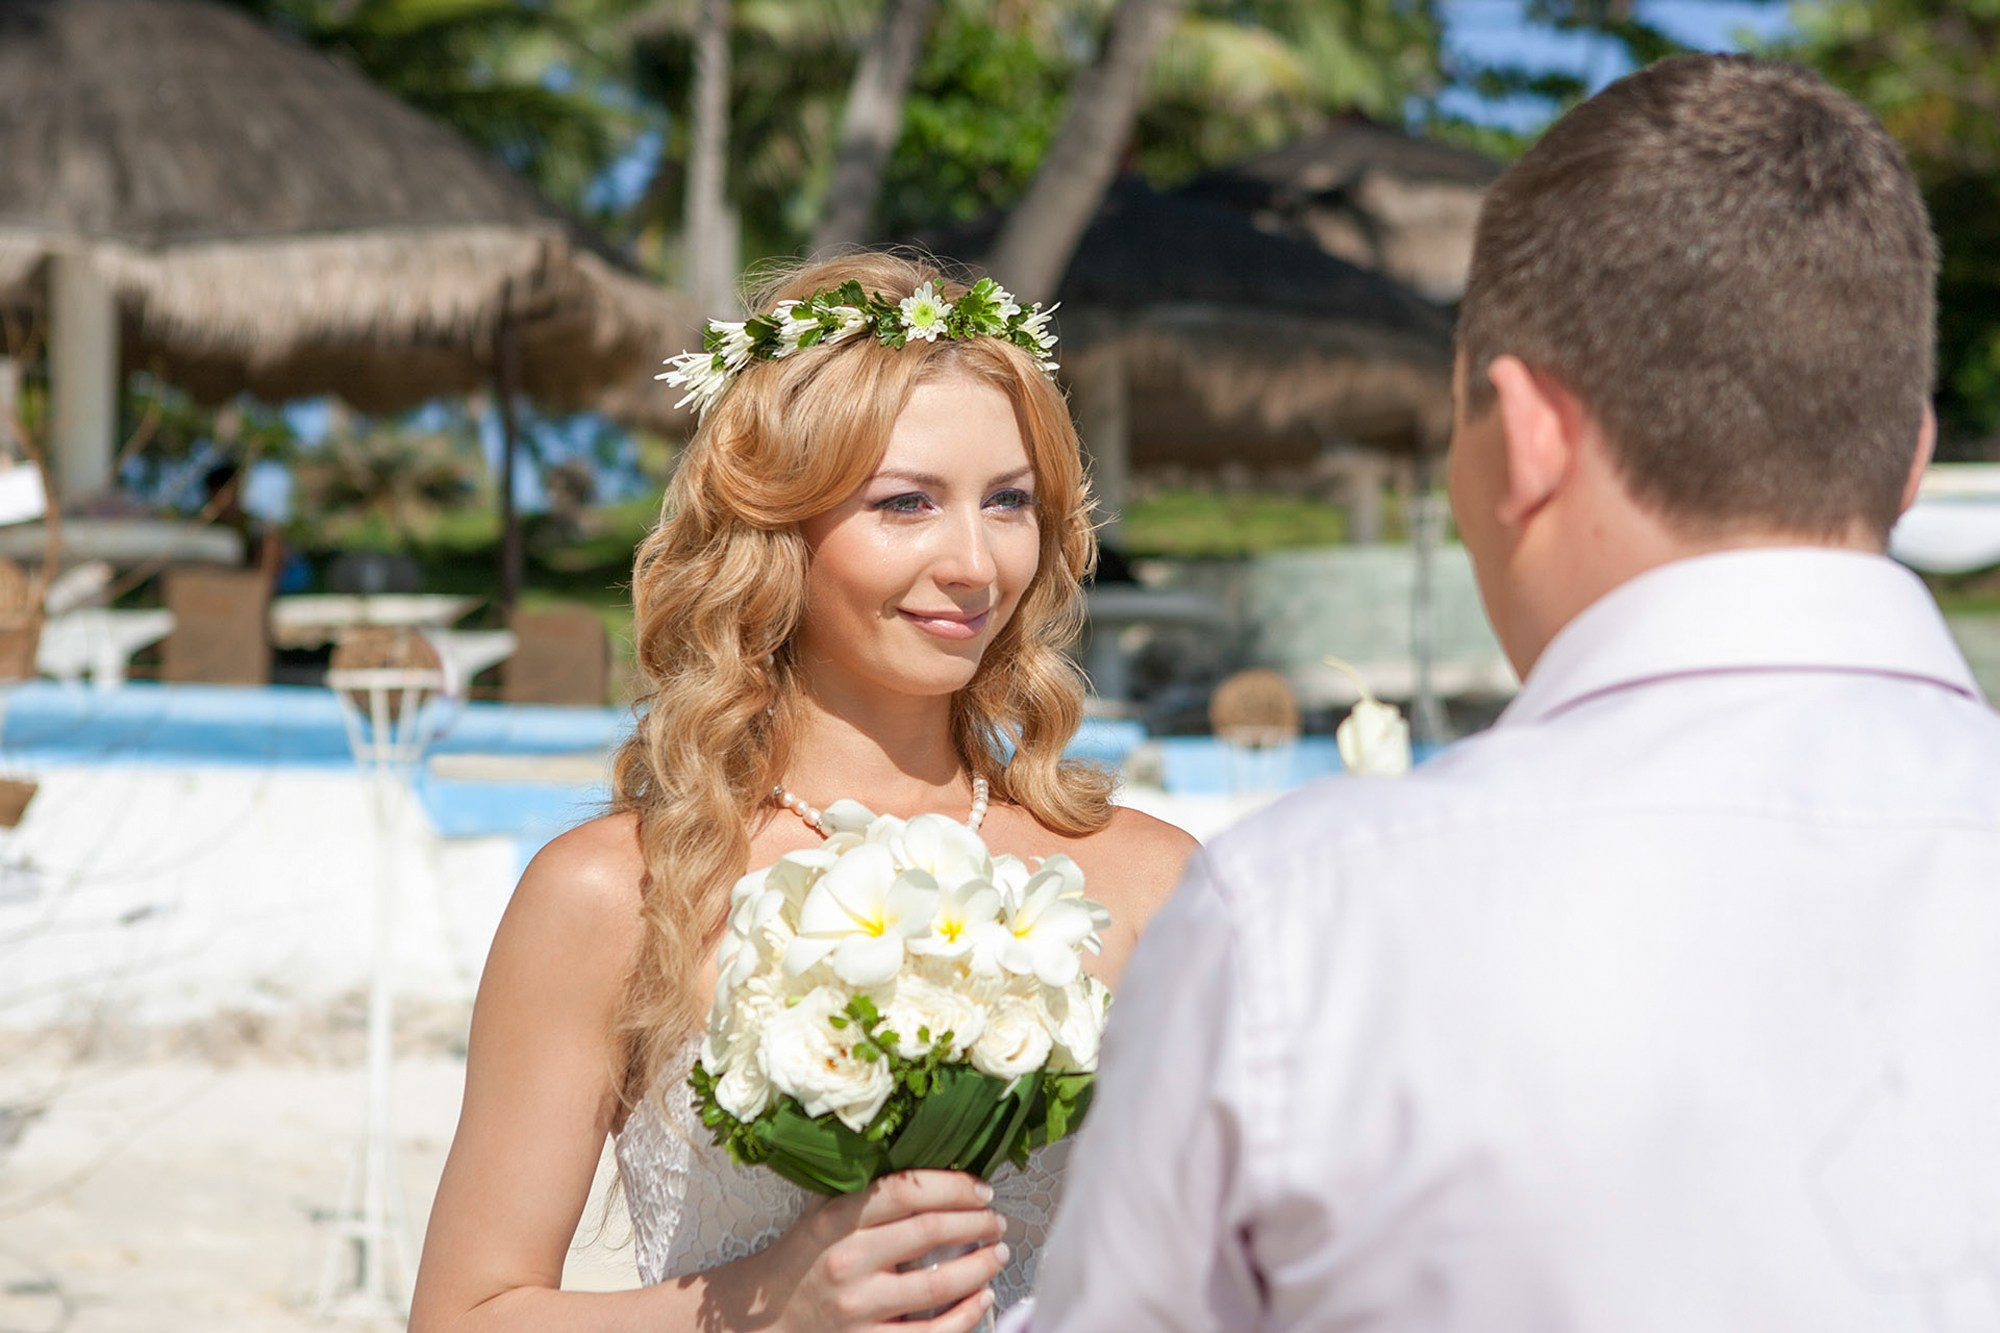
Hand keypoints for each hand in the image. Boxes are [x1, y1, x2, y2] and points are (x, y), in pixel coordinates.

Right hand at [752, 1170, 1008, 1332]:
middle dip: (976, 1223)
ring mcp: (858, 1307)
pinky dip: (965, 1316)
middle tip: (997, 1221)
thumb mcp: (824, 1213)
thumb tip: (932, 1163)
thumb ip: (867, 1189)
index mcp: (837, 1220)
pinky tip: (982, 1299)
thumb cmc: (806, 1257)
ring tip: (998, 1254)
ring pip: (937, 1284)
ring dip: (980, 1267)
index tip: (981, 1189)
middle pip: (929, 1232)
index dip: (952, 1186)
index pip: (905, 1190)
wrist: (766, 1316)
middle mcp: (848, 1261)